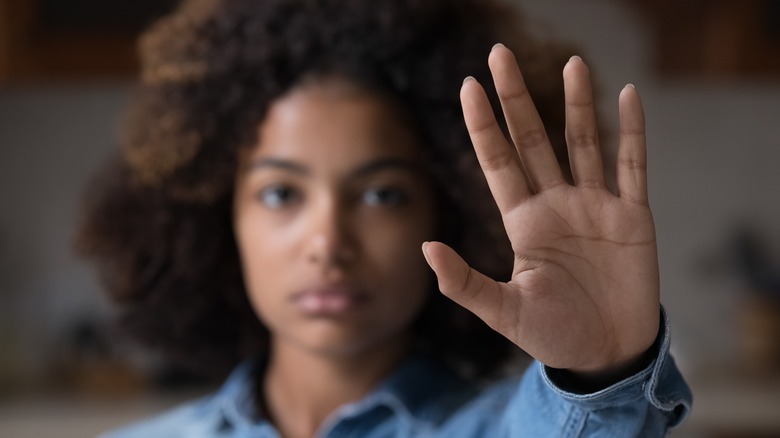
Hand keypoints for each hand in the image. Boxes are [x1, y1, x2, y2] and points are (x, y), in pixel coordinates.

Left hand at [422, 44, 659, 373]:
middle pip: (534, 139)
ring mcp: (594, 205)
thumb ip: (464, 282)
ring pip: (583, 142)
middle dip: (517, 98)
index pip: (499, 161)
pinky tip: (626, 95)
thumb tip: (425, 247)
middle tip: (500, 54)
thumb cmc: (553, 336)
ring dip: (577, 103)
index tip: (468, 86)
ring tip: (571, 62)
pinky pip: (632, 165)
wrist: (607, 355)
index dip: (484, 125)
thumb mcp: (503, 312)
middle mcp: (556, 205)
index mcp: (524, 223)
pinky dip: (632, 131)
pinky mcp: (632, 215)